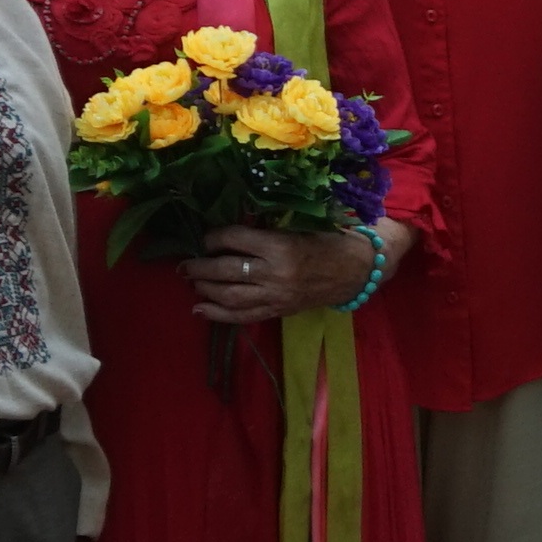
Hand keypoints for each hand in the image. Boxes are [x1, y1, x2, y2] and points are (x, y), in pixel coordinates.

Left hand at [186, 222, 376, 327]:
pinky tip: (199, 309)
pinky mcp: (278, 311)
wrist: (357, 270)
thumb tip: (228, 230)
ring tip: (192, 282)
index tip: (205, 237)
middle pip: (226, 270)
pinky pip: (242, 316)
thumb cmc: (328, 240)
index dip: (214, 237)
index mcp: (281, 246)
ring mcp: (276, 296)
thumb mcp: (299, 225)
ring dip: (205, 289)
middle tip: (185, 264)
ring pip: (230, 296)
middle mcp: (275, 273)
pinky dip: (218, 314)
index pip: (235, 239)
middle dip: (200, 267)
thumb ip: (266, 228)